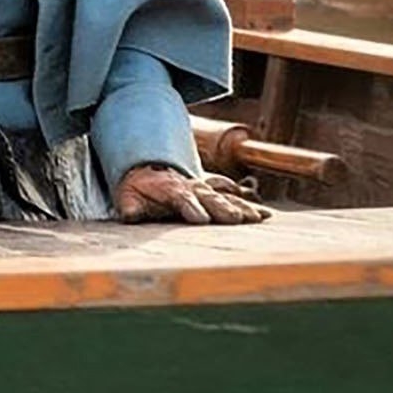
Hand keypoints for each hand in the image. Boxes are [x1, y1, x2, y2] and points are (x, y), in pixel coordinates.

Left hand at [115, 165, 270, 224]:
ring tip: (258, 218)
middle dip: (223, 208)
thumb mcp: (128, 197)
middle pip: (210, 197)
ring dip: (242, 207)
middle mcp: (192, 187)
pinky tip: (264, 214)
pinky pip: (233, 196)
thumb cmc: (138, 190)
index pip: (183, 199)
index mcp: (171, 190)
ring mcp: (204, 188)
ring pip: (226, 196)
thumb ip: (130, 207)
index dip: (191, 207)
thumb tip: (130, 215)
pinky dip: (248, 203)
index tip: (201, 219)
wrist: (148, 172)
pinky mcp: (213, 192)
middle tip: (236, 220)